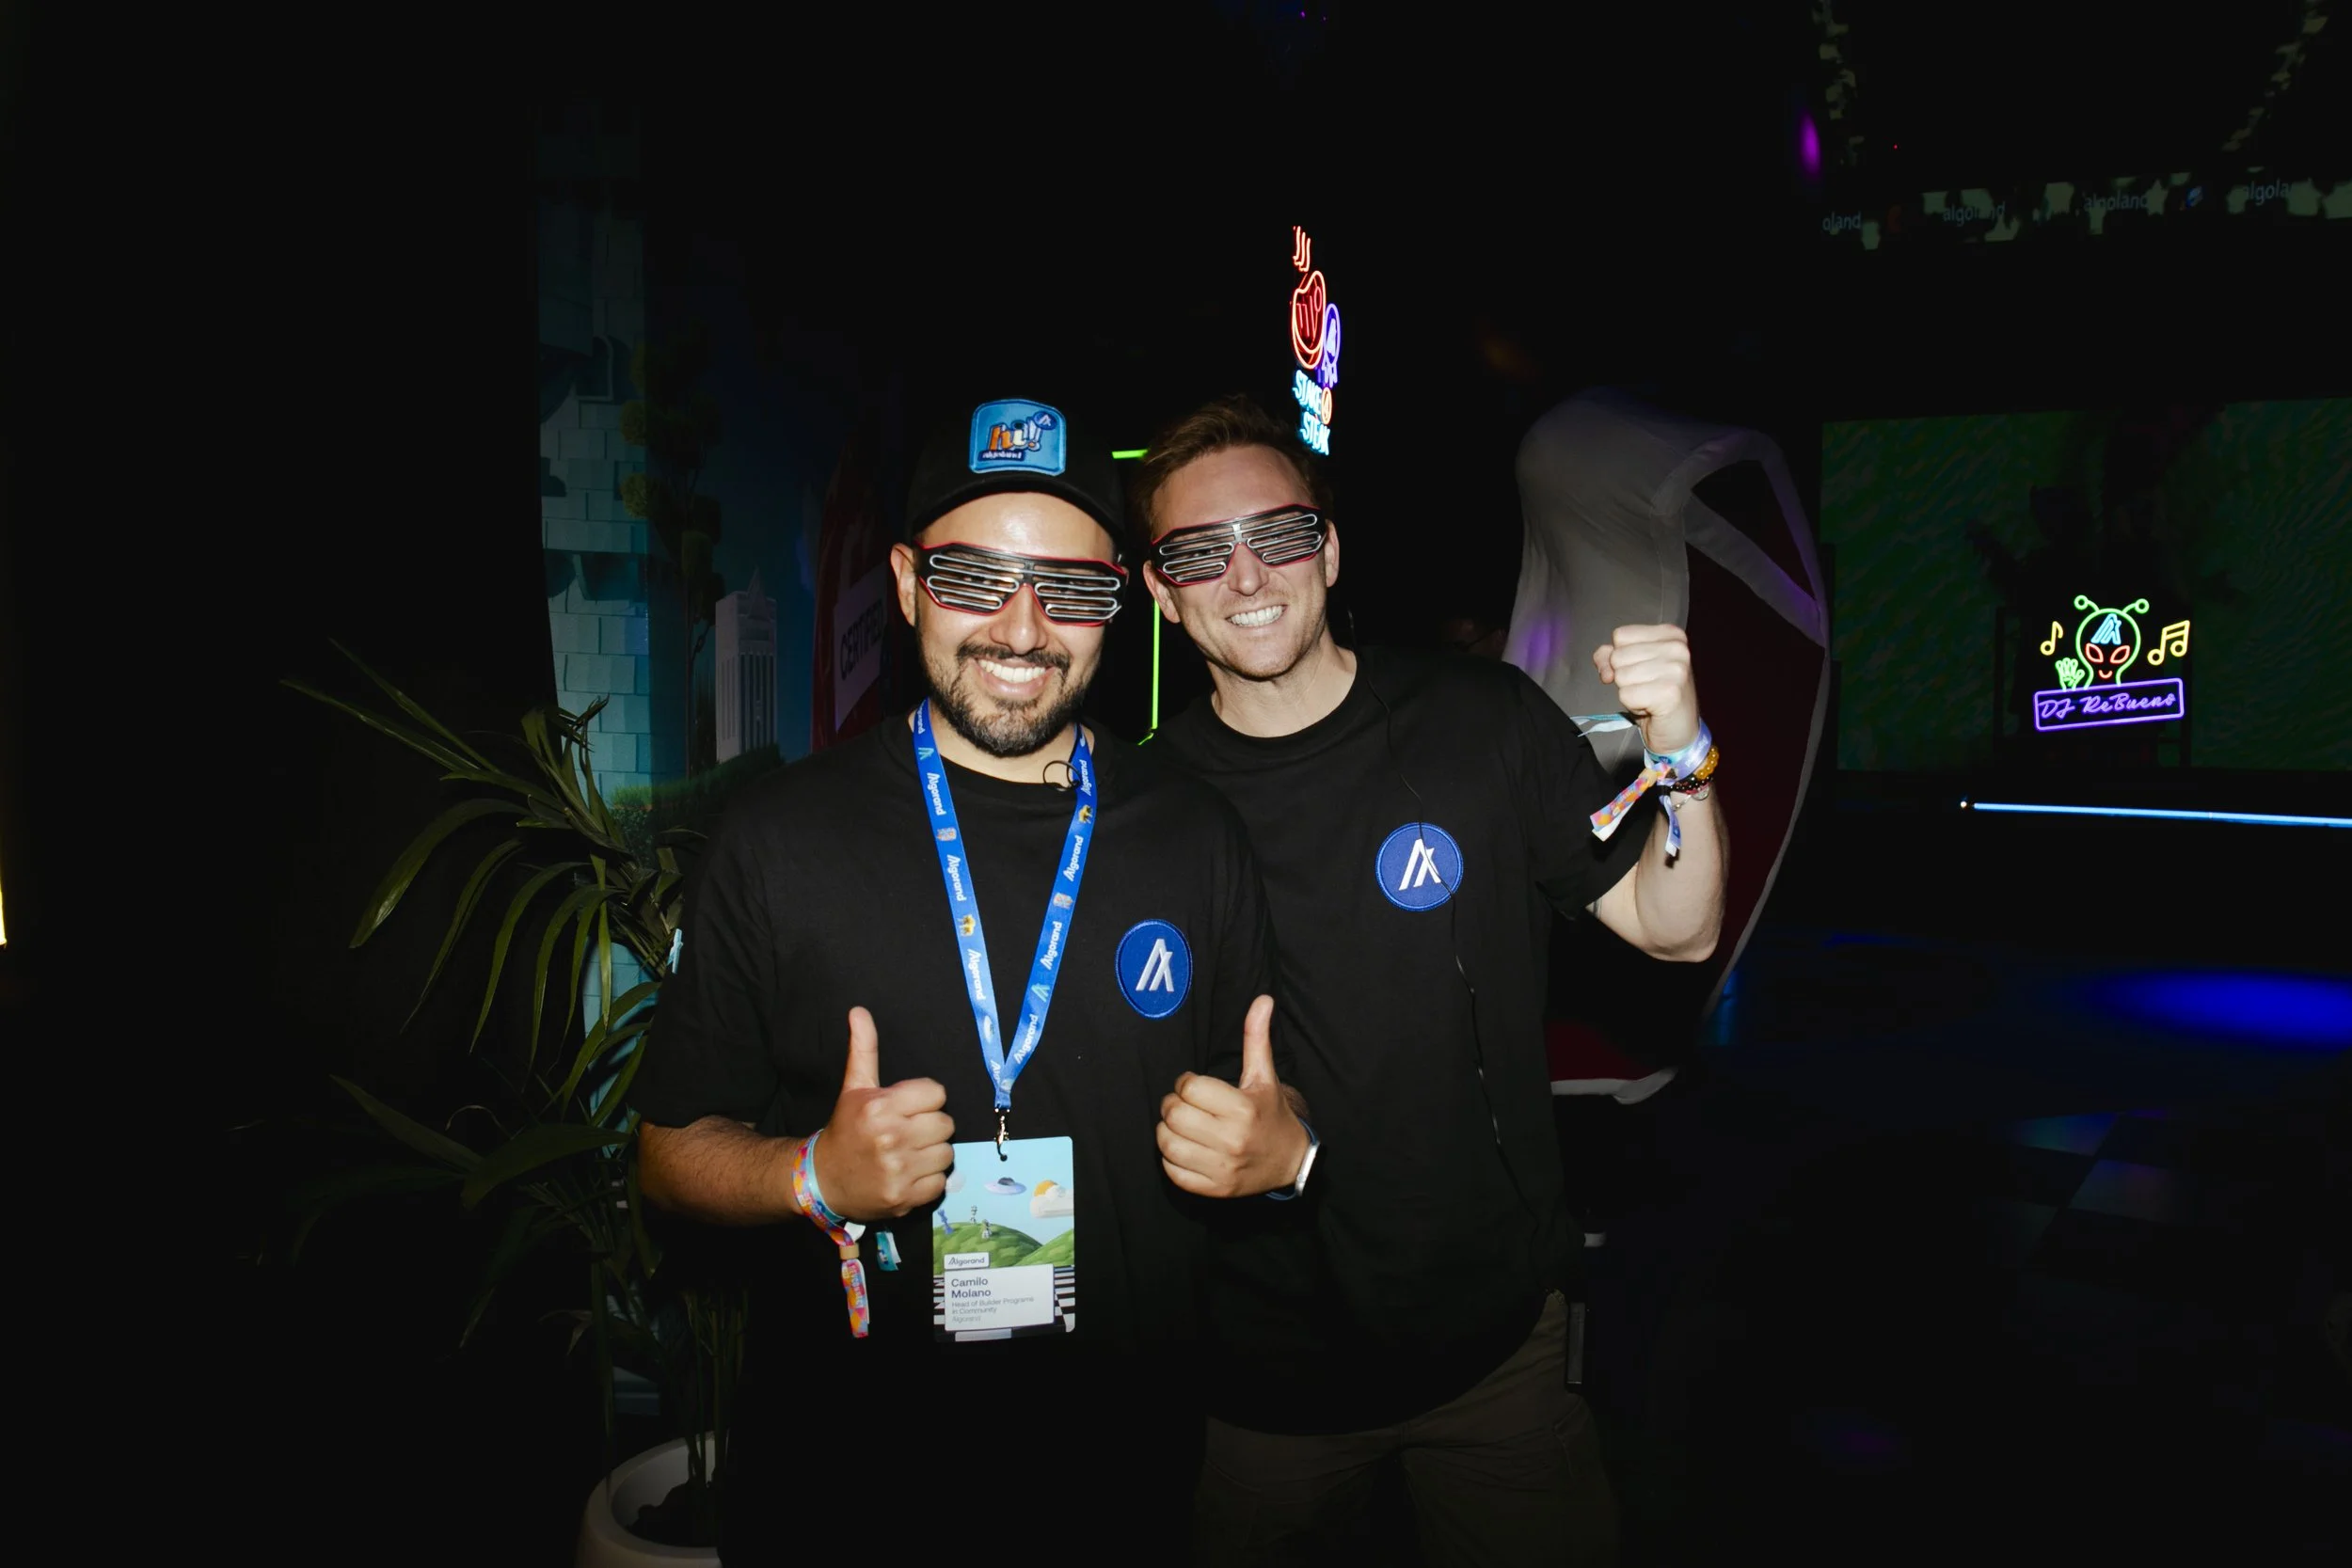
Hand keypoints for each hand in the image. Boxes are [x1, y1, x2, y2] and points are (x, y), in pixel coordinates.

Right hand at [809, 1007, 954, 1220]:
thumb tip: (859, 1010)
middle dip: (930, 1126)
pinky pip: (941, 1182)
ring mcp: (898, 1171)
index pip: (937, 1093)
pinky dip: (929, 1180)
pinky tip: (909, 1174)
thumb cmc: (845, 1129)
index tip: (908, 1107)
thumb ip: (863, 1049)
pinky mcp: (904, 1198)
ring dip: (932, 1153)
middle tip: (909, 1131)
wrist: (822, 1180)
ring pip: (947, 1153)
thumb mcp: (854, 1088)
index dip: (925, 1099)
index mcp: (881, 1107)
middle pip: (946, 1124)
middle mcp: (891, 1138)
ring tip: (910, 1153)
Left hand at [1157, 996, 1306, 1198]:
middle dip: (1173, 1106)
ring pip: (1168, 1144)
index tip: (1194, 1086)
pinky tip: (1185, 1148)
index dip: (1185, 1083)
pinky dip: (1171, 1159)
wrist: (1290, 1162)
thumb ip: (1257, 1038)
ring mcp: (1222, 1167)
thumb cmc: (1272, 1114)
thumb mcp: (1264, 1077)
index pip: (1190, 1088)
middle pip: (1175, 1115)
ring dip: (1167, 1132)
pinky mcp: (1214, 1188)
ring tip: (1181, 1126)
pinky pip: (1173, 1172)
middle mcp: (1231, 1139)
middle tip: (1184, 1105)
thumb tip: (1263, 1000)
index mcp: (1243, 1108)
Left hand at [1593, 623, 1700, 755]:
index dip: (1619, 656)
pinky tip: (1651, 707)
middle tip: (1647, 687)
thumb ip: (1610, 656)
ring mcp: (1676, 669)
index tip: (1639, 670)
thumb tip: (1605, 670)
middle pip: (1618, 656)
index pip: (1621, 635)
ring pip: (1621, 676)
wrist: (1679, 730)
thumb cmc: (1655, 694)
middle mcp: (1677, 648)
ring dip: (1629, 692)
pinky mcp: (1669, 693)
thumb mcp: (1632, 666)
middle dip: (1625, 676)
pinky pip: (1626, 695)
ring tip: (1649, 696)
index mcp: (1671, 634)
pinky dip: (1632, 705)